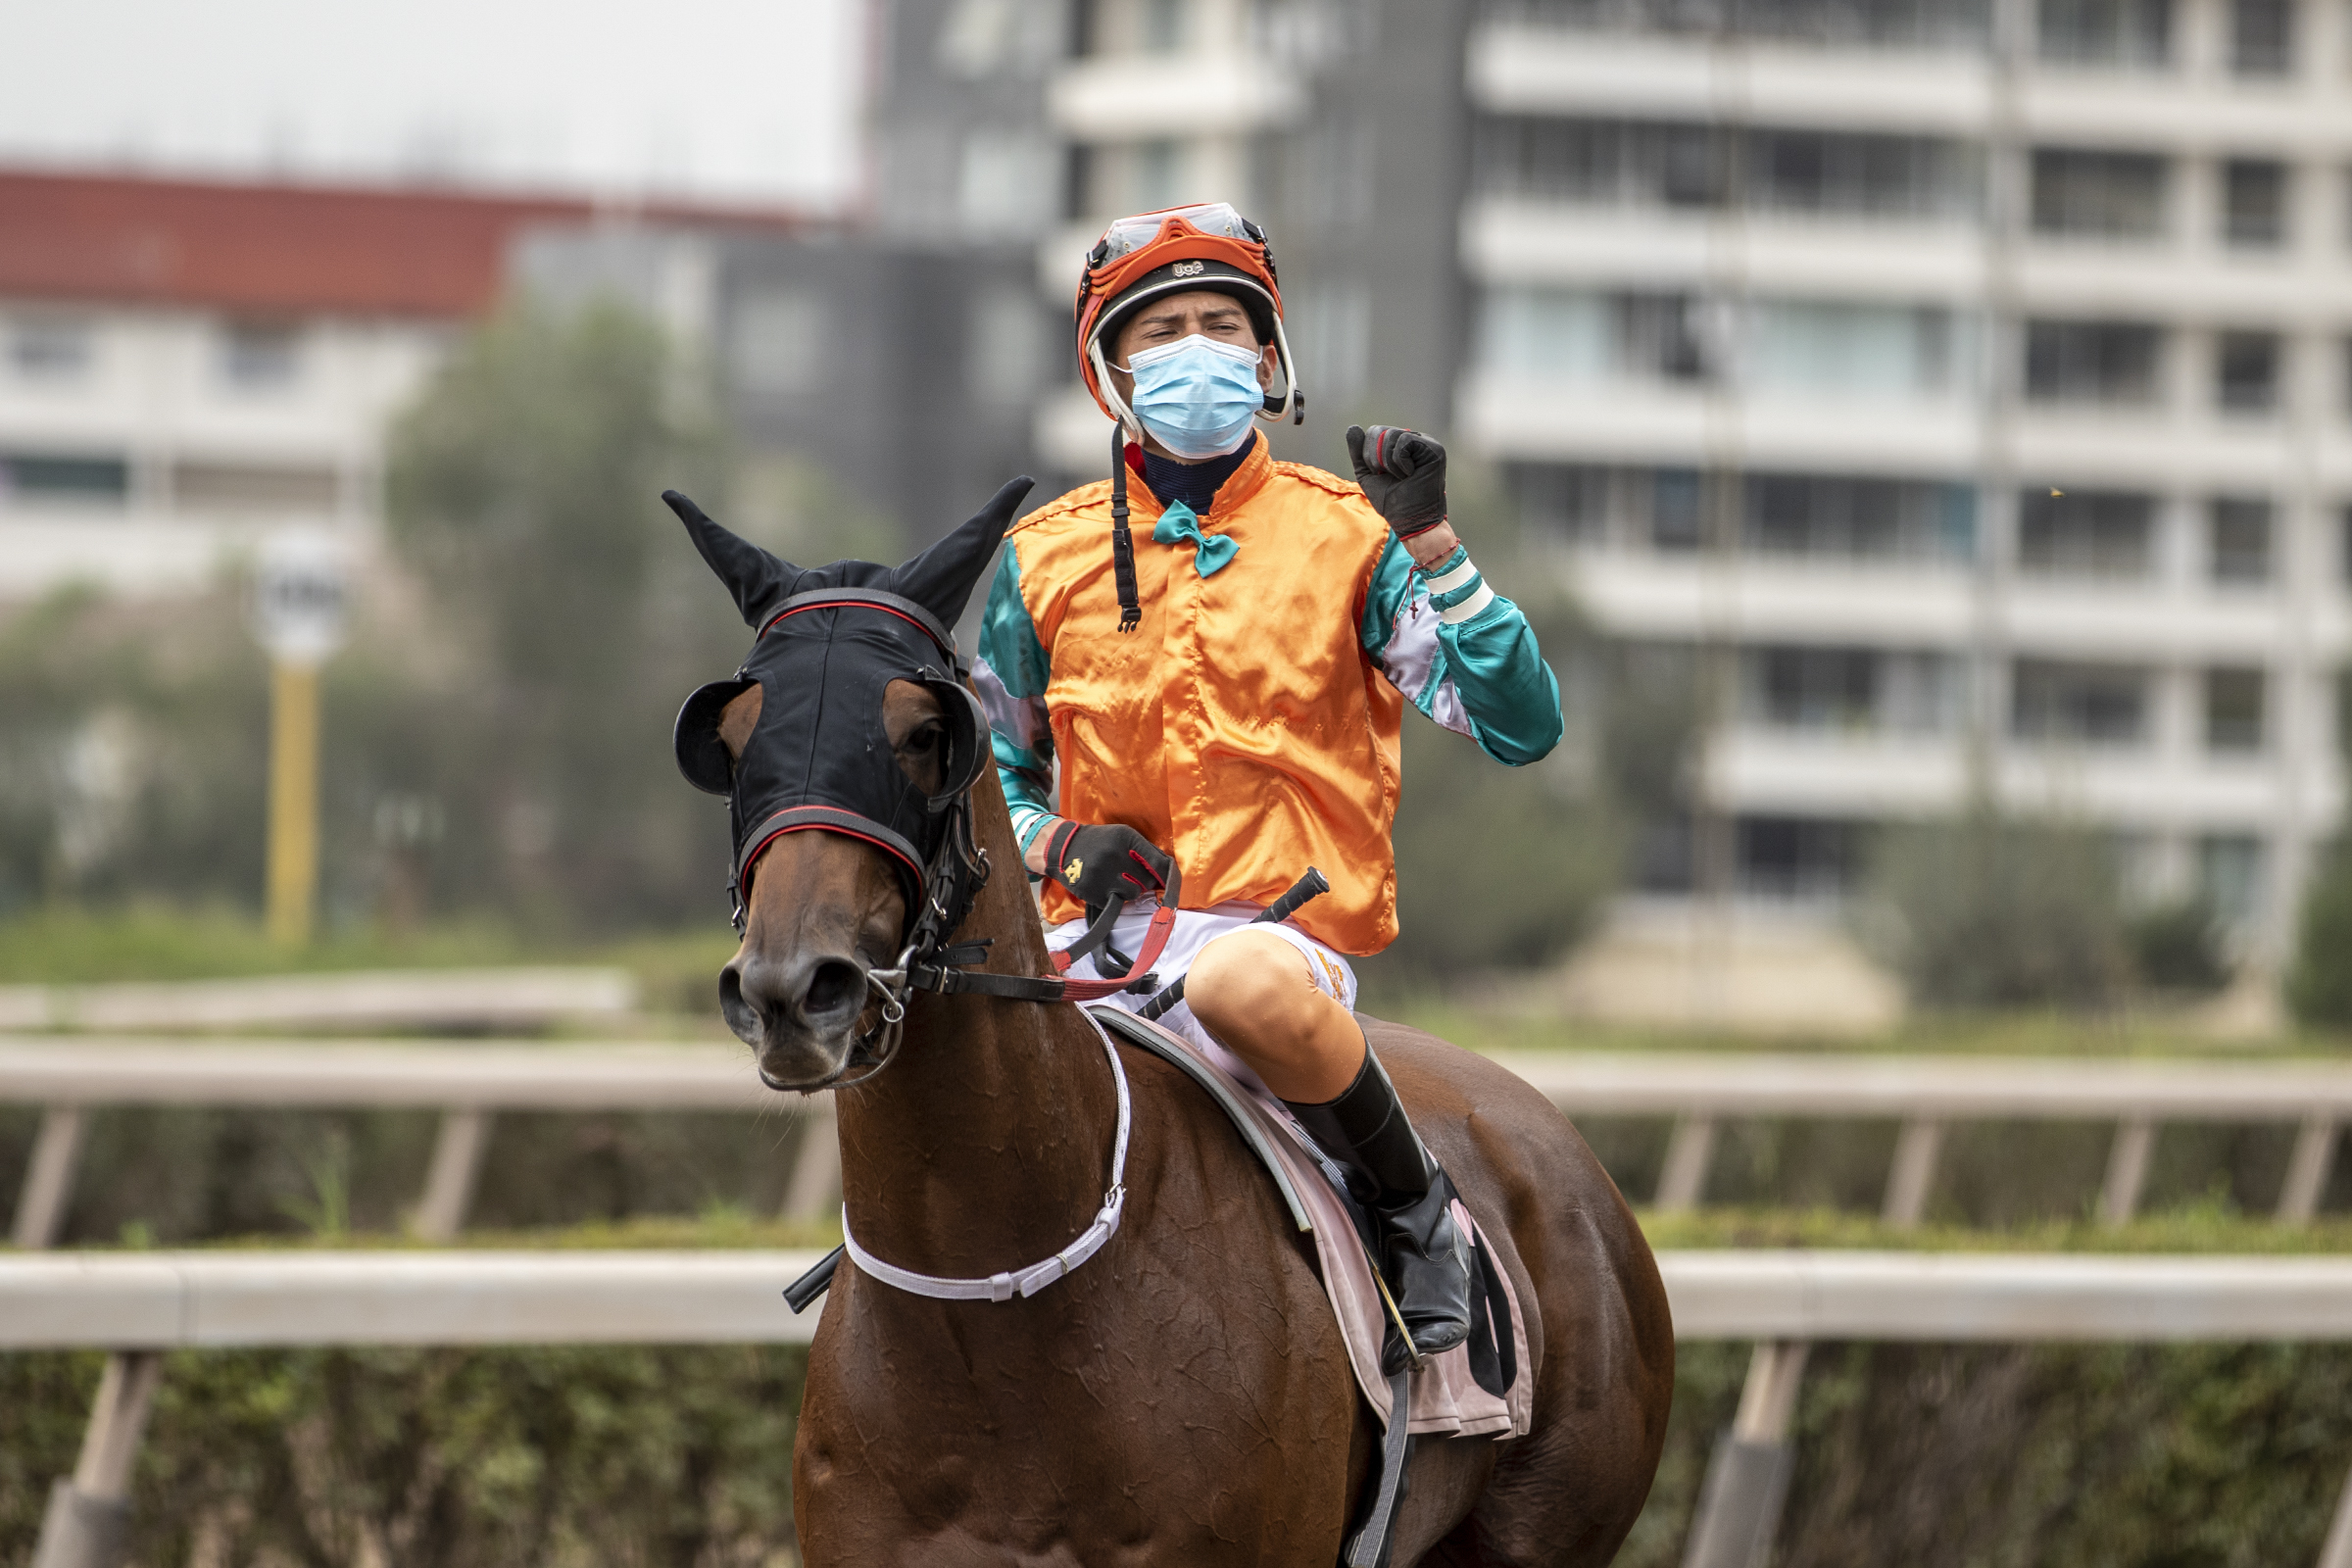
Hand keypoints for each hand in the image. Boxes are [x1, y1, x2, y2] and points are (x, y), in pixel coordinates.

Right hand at [1040, 822, 1172, 910]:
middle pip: (1147, 882)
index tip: (1169, 882)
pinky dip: (1112, 898)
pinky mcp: (1091, 892)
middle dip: (1143, 882)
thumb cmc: (1099, 841)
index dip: (1166, 874)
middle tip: (1132, 876)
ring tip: (1117, 881)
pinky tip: (1103, 886)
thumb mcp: (1122, 835)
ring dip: (1128, 891)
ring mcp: (1101, 875)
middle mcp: (1113, 855)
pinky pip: (1114, 903)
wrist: (1062, 848)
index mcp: (1125, 838)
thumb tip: (1168, 870)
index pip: (1157, 861)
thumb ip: (1144, 850)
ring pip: (1132, 894)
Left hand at [1346, 425, 1448, 540]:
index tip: (1381, 475)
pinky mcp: (1434, 449)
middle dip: (1376, 458)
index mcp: (1400, 445)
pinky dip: (1400, 462)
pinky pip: (1404, 441)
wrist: (1410, 521)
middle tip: (1390, 477)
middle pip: (1380, 431)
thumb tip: (1353, 427)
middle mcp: (1414, 440)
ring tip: (1401, 477)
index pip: (1374, 432)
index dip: (1369, 455)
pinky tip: (1410, 474)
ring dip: (1388, 462)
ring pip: (1391, 435)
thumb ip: (1358, 452)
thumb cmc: (1391, 501)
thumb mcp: (1368, 474)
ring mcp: (1426, 444)